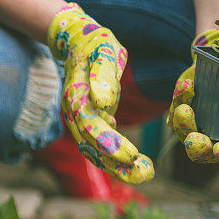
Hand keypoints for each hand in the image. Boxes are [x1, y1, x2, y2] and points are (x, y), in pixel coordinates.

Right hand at [48, 3, 153, 183]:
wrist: (78, 43)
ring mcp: (79, 121)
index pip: (92, 126)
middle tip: (144, 175)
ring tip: (143, 175)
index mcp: (78, 97)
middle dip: (117, 164)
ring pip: (94, 151)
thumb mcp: (103, 51)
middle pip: (92, 146)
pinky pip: (98, 146)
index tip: (132, 155)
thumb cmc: (95, 45)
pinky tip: (132, 163)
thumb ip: (102, 76)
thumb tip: (102, 103)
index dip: (110, 143)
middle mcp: (74, 114)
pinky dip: (113, 158)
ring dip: (117, 167)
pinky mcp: (88, 124)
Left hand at [168, 28, 218, 165]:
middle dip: (197, 148)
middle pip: (202, 153)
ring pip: (184, 133)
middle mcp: (213, 139)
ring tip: (186, 108)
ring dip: (183, 123)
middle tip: (194, 139)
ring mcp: (194, 127)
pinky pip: (174, 110)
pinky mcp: (179, 112)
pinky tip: (188, 87)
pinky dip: (180, 98)